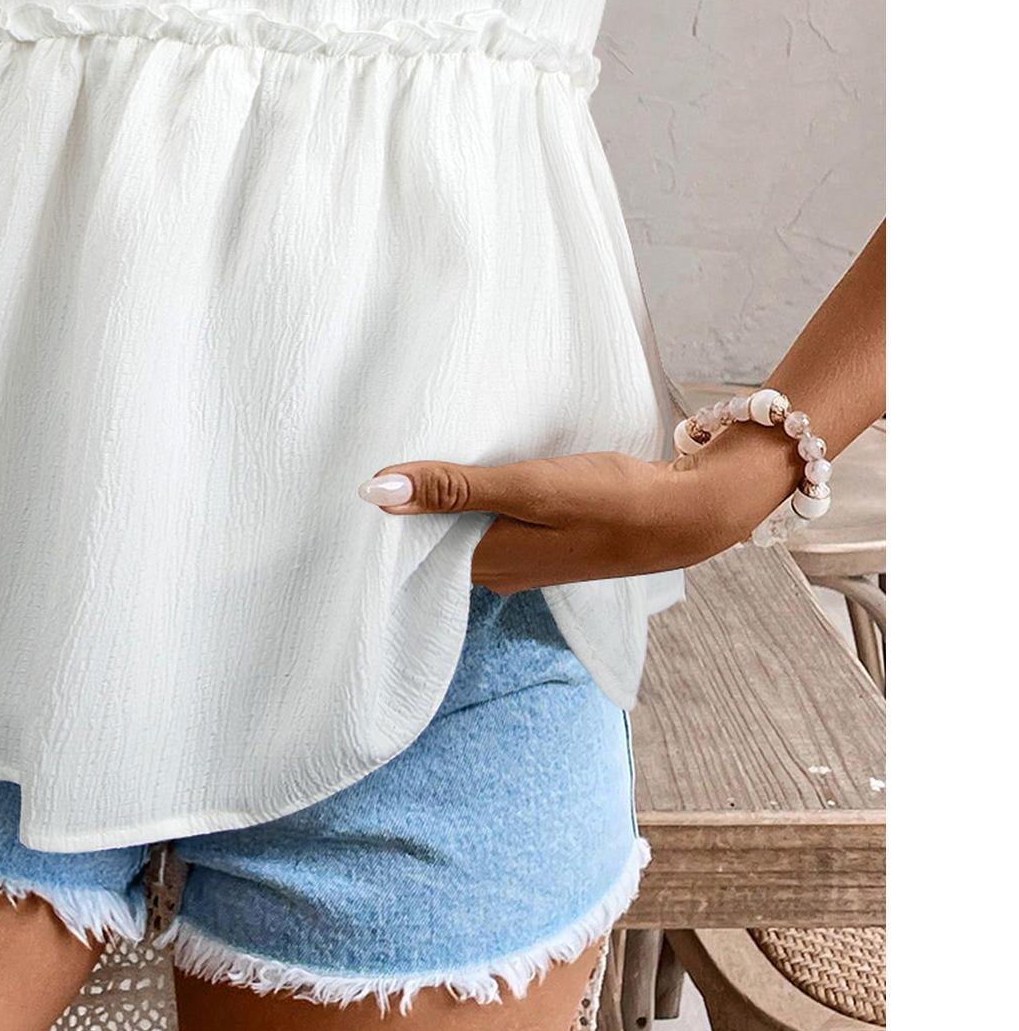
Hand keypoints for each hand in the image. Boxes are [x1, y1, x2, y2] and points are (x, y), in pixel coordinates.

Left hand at [357, 447, 757, 591]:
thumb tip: (374, 491)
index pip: (407, 551)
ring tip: (404, 459)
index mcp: (485, 565)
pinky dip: (471, 500)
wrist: (686, 514)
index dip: (378, 521)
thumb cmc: (609, 500)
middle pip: (431, 543)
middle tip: (363, 460)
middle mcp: (498, 572)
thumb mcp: (528, 486)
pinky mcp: (545, 540)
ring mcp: (523, 558)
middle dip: (403, 510)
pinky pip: (489, 523)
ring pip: (460, 532)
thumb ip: (453, 488)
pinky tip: (464, 473)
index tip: (343, 484)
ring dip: (439, 503)